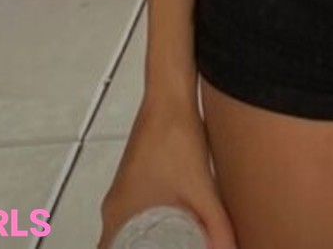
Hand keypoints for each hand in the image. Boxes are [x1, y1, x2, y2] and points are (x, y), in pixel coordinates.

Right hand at [97, 100, 237, 248]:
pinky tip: (166, 225)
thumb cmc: (175, 140)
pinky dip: (144, 225)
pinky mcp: (134, 177)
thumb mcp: (201, 192)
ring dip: (140, 241)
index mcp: (120, 213)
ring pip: (124, 227)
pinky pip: (133, 211)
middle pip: (115, 243)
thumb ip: (217, 226)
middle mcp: (116, 204)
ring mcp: (123, 189)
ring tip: (167, 245)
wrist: (170, 98)